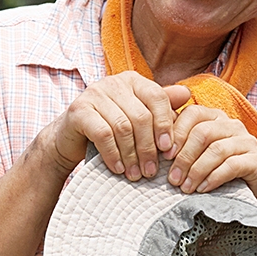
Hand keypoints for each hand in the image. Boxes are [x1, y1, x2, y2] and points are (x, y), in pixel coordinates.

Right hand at [47, 72, 191, 180]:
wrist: (70, 137)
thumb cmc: (109, 128)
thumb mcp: (136, 117)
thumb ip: (159, 107)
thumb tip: (186, 94)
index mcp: (133, 80)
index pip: (157, 97)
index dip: (165, 125)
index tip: (169, 151)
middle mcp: (114, 82)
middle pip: (141, 116)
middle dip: (148, 148)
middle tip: (151, 171)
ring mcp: (94, 94)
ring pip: (123, 127)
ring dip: (132, 155)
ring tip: (136, 174)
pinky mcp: (78, 110)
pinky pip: (103, 134)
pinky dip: (113, 155)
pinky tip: (119, 168)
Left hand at [168, 104, 256, 196]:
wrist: (234, 202)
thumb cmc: (205, 176)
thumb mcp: (189, 156)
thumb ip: (175, 141)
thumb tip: (151, 135)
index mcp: (215, 117)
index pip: (193, 114)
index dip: (176, 133)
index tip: (164, 156)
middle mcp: (233, 125)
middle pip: (203, 132)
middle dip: (184, 157)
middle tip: (172, 179)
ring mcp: (248, 141)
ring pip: (216, 150)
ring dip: (196, 171)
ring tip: (185, 188)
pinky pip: (232, 165)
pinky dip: (213, 178)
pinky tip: (202, 189)